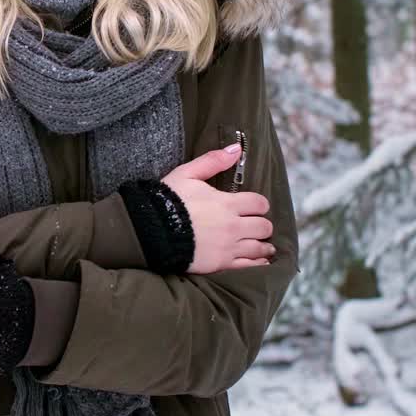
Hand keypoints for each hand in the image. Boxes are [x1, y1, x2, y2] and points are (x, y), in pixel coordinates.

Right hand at [161, 145, 274, 273]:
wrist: (151, 231)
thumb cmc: (168, 200)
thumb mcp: (187, 174)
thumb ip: (213, 161)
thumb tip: (237, 149)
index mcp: (227, 203)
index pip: (259, 203)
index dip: (259, 204)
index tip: (255, 207)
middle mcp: (233, 226)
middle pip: (263, 226)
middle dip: (262, 225)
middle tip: (256, 226)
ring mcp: (228, 247)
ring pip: (259, 247)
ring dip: (263, 245)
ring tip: (264, 245)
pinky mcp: (220, 264)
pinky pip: (247, 266)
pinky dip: (257, 263)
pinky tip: (261, 261)